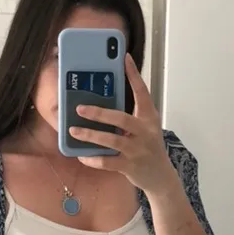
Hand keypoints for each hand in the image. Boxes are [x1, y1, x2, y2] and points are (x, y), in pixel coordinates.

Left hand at [70, 53, 176, 195]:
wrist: (160, 176)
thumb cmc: (148, 147)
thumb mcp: (145, 127)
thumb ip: (129, 114)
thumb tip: (102, 101)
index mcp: (149, 117)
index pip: (142, 92)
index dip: (134, 75)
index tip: (124, 58)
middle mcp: (145, 132)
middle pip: (121, 119)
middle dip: (99, 113)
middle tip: (79, 109)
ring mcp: (137, 150)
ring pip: (111, 141)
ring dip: (90, 136)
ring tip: (73, 131)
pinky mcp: (129, 166)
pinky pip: (107, 162)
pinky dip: (92, 158)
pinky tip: (80, 154)